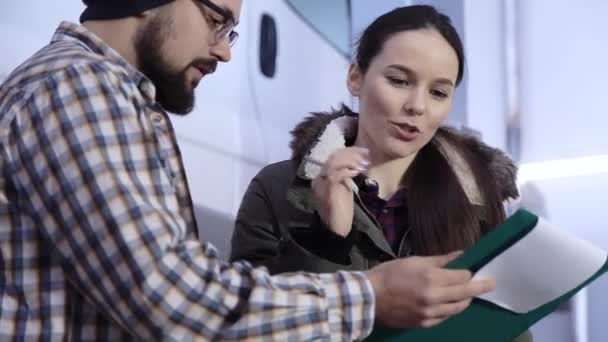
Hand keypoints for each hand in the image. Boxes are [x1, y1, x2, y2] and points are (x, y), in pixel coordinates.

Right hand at [311, 147, 368, 235]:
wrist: (336, 229)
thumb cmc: (342, 211)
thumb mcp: (344, 189)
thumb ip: (345, 176)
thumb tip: (356, 162)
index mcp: (322, 177)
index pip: (333, 157)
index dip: (349, 151)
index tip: (364, 151)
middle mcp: (318, 178)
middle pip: (333, 157)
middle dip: (352, 153)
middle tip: (366, 155)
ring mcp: (321, 184)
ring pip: (333, 163)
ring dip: (350, 161)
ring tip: (362, 164)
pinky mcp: (327, 191)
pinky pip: (334, 175)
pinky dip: (347, 171)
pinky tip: (357, 172)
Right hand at [365, 251, 495, 327]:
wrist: (370, 297)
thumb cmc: (389, 274)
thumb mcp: (413, 261)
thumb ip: (439, 260)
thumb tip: (460, 254)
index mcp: (431, 277)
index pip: (461, 276)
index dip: (468, 273)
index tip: (473, 271)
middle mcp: (434, 296)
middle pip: (465, 293)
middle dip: (480, 287)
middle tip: (491, 283)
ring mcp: (430, 313)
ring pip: (457, 308)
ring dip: (465, 300)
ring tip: (469, 295)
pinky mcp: (424, 323)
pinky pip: (444, 317)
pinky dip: (450, 310)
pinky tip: (450, 305)